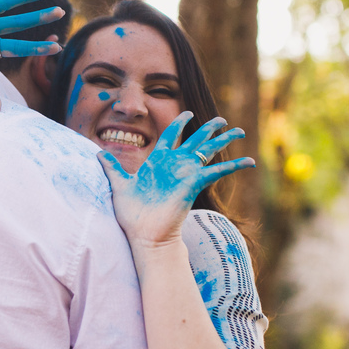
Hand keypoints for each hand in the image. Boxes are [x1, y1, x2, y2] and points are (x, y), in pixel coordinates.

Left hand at [98, 113, 254, 247]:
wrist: (144, 235)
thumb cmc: (132, 215)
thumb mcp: (120, 185)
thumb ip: (112, 168)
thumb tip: (98, 154)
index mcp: (158, 162)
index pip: (171, 136)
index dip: (179, 124)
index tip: (187, 113)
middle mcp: (175, 166)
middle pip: (196, 141)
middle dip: (209, 129)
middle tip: (222, 120)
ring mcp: (186, 174)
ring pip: (209, 151)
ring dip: (224, 140)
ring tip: (239, 130)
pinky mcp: (195, 183)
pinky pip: (218, 171)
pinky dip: (234, 166)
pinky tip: (250, 161)